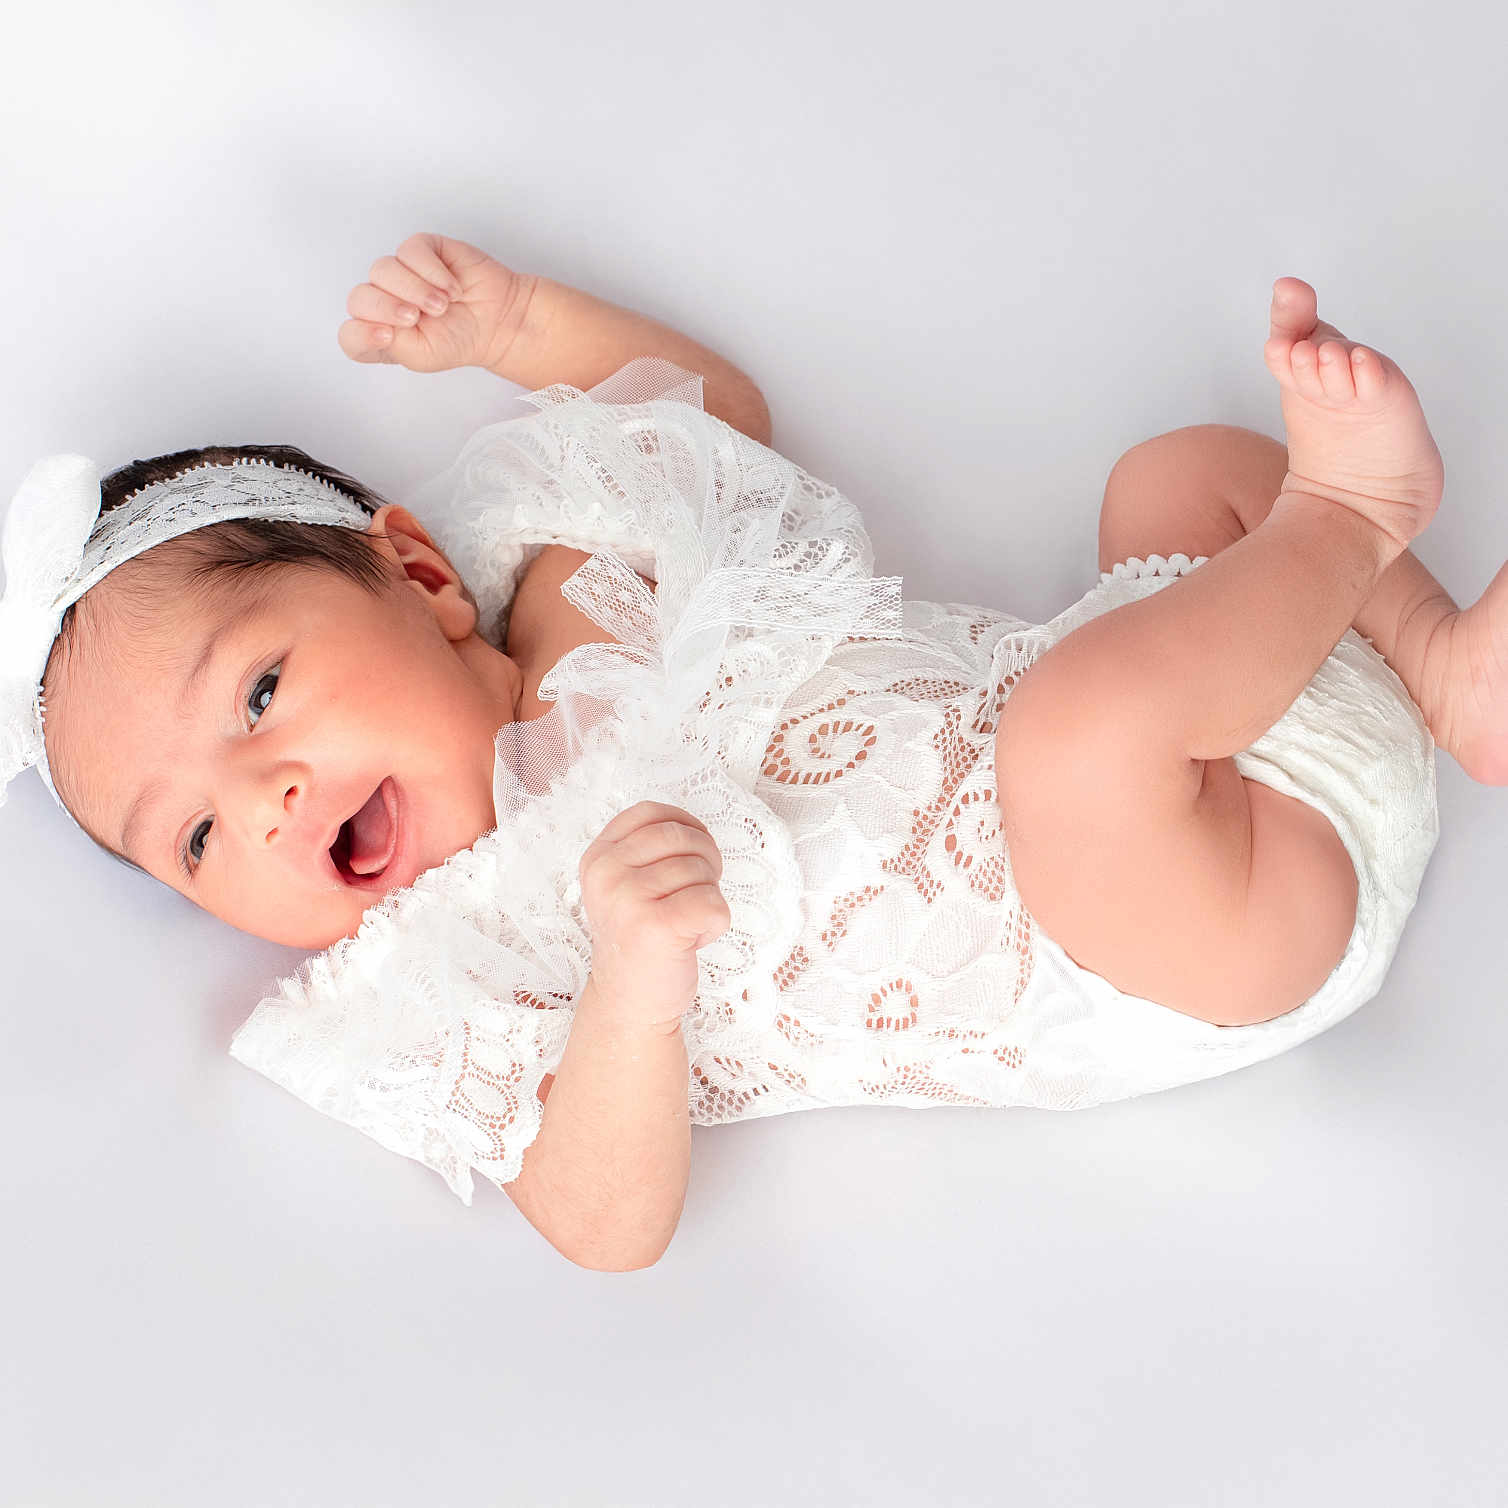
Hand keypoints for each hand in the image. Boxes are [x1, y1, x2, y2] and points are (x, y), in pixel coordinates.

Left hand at [337, 231, 535, 374]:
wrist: (497, 321)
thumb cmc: (460, 340)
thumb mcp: (421, 357)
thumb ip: (388, 345)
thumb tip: (374, 324)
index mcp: (380, 334)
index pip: (349, 334)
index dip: (361, 335)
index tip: (388, 336)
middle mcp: (384, 302)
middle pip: (359, 298)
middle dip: (388, 308)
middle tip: (416, 317)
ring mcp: (399, 274)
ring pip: (383, 270)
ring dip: (416, 290)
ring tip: (443, 304)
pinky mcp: (419, 250)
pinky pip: (411, 251)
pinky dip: (432, 271)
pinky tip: (451, 287)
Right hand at [578, 801, 731, 1031]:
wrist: (630, 1004)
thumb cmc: (638, 941)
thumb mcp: (623, 886)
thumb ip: (644, 851)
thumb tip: (691, 826)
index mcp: (598, 858)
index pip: (651, 813)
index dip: (685, 825)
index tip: (692, 851)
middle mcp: (607, 875)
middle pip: (682, 837)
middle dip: (705, 862)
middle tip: (696, 894)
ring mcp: (628, 900)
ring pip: (701, 871)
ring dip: (707, 899)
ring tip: (684, 924)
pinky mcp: (657, 927)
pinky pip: (714, 903)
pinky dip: (716, 924)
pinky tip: (693, 940)